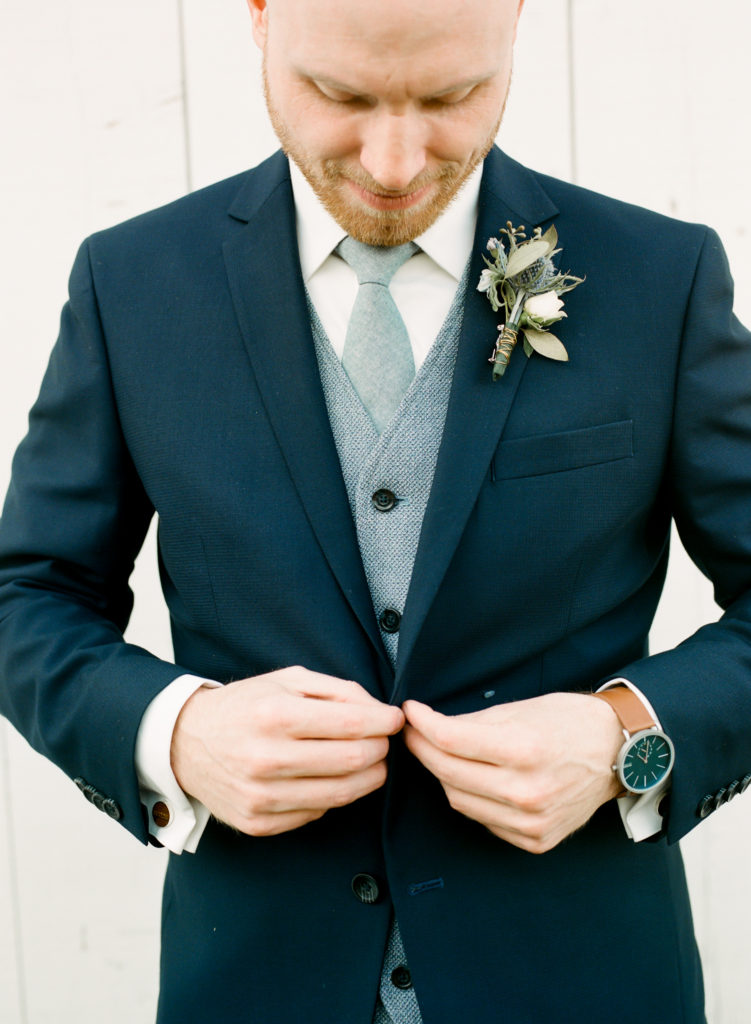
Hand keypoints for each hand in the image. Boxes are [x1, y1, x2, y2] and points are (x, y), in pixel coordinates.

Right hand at [171, 666, 403, 836]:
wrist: (184, 743)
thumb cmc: (244, 706)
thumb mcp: (287, 680)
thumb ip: (338, 690)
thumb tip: (380, 711)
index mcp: (275, 714)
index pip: (352, 724)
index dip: (385, 722)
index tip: (395, 719)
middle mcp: (267, 758)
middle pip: (353, 761)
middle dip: (381, 749)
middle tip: (384, 741)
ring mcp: (261, 795)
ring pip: (341, 794)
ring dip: (368, 777)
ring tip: (370, 762)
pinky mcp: (258, 823)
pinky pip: (316, 813)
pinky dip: (333, 796)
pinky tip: (330, 779)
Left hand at [403, 692, 622, 853]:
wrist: (617, 753)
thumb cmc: (569, 722)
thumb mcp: (520, 709)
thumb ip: (473, 723)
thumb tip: (433, 728)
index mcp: (523, 750)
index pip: (450, 741)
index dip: (422, 725)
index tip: (410, 712)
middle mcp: (526, 792)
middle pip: (448, 773)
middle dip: (423, 749)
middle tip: (414, 732)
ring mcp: (531, 822)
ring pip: (459, 801)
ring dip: (444, 775)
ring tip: (441, 754)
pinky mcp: (535, 840)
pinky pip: (484, 820)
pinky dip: (472, 799)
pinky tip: (474, 780)